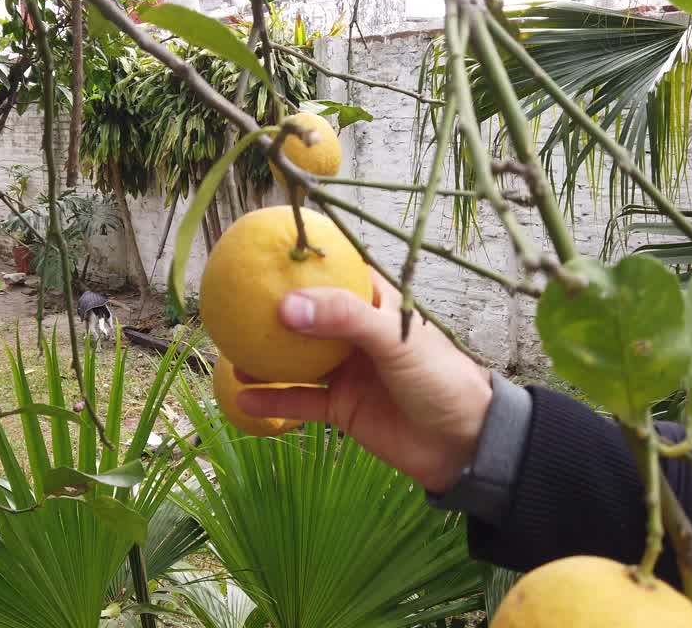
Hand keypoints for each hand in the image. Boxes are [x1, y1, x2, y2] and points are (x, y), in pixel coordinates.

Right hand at [237, 270, 492, 493]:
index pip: (338, 271)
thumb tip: (285, 306)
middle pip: (309, 316)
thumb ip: (343, 318)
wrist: (463, 445)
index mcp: (377, 303)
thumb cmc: (441, 378)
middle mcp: (357, 333)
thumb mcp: (396, 338)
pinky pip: (300, 400)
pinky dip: (273, 400)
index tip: (267, 246)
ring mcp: (348, 370)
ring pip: (297, 360)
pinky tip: (243, 397)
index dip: (307, 259)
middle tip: (233, 302)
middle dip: (273, 311)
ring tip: (229, 351)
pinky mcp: (342, 408)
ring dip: (265, 358)